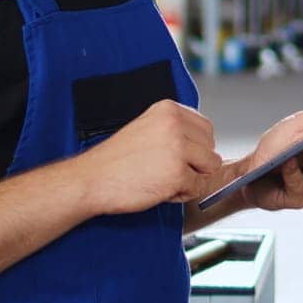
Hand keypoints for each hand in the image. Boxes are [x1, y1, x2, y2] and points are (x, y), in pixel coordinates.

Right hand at [77, 100, 222, 214]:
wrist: (91, 179)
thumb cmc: (116, 159)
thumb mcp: (148, 129)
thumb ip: (176, 130)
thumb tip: (206, 146)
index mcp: (169, 109)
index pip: (206, 128)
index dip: (195, 148)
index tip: (176, 157)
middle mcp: (175, 124)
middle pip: (211, 148)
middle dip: (195, 164)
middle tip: (168, 171)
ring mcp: (177, 149)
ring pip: (210, 167)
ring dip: (192, 179)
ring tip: (166, 180)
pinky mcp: (177, 173)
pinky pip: (198, 187)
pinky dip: (183, 194)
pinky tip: (161, 190)